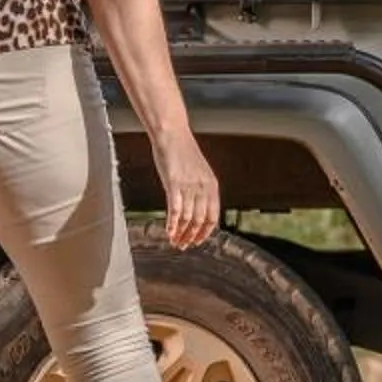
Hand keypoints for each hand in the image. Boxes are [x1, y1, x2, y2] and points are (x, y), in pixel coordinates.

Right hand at [152, 129, 220, 249]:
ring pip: (188, 218)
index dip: (205, 232)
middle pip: (200, 221)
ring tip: (174, 241)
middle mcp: (203, 188)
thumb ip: (200, 190)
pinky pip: (175, 210)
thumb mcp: (198, 172)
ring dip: (181, 233)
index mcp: (212, 186)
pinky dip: (173, 224)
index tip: (197, 241)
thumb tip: (197, 208)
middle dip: (191, 236)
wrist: (173, 135)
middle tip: (183, 246)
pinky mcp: (174, 184)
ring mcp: (189, 187)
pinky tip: (169, 232)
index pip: (213, 217)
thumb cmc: (182, 152)